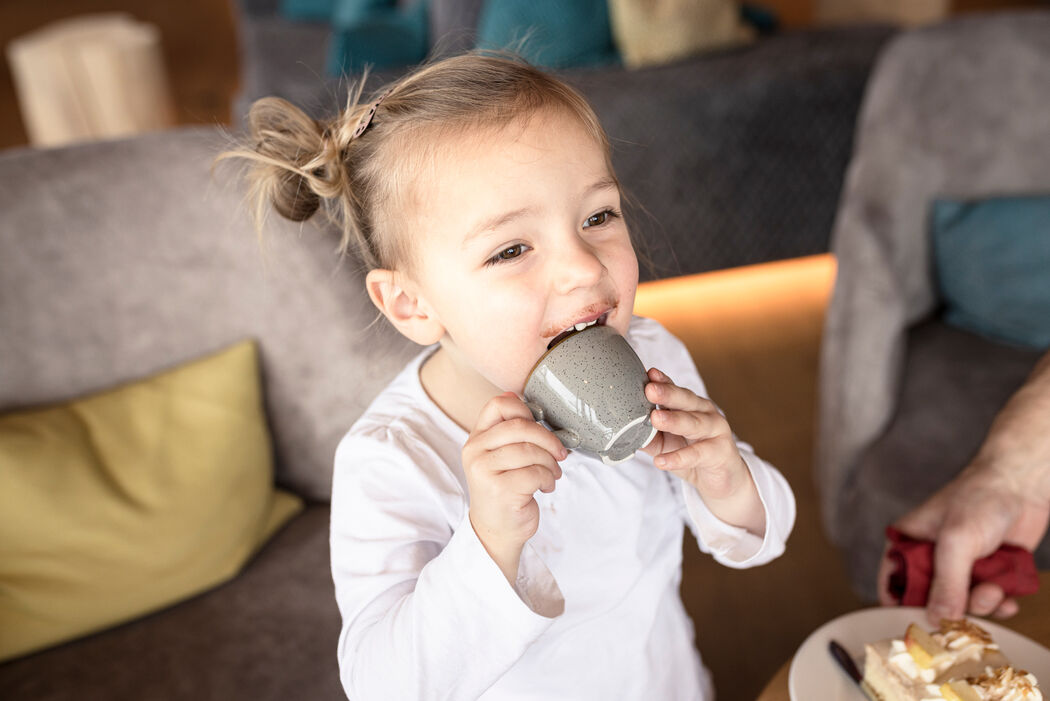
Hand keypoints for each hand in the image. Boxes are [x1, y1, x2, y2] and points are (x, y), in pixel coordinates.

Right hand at [463, 392, 566, 583]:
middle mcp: (475, 452)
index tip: (539, 426)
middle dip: (547, 439)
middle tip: (560, 454)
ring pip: (530, 451)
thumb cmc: (505, 489)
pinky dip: (548, 478)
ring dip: (550, 462)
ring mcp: (485, 471)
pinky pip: (535, 473)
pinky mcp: (500, 490)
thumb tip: (515, 395)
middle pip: (520, 426)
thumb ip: (508, 430)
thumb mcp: (500, 456)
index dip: (525, 410)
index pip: (498, 405)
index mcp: (476, 438)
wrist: (496, 529)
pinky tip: (546, 486)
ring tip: (552, 473)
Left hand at [642, 367, 763, 533]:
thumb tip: (619, 430)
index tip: (648, 373)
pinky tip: (661, 461)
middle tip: (650, 390)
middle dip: (668, 394)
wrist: (722, 478)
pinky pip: (697, 454)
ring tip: (655, 419)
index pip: (675, 389)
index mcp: (690, 405)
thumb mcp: (664, 443)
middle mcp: (704, 412)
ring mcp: (715, 430)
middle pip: (685, 400)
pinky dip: (679, 458)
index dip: (663, 381)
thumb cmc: (691, 453)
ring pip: (694, 423)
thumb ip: (646, 434)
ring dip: (674, 420)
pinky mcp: (720, 452)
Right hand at [877, 460, 1049, 622]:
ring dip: (981, 604)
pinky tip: (1006, 595)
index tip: (923, 622)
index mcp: (907, 544)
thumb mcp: (955, 542)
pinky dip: (999, 604)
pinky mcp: (986, 572)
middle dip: (953, 608)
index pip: (892, 583)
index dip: (903, 605)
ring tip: (994, 588)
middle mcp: (930, 557)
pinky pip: (987, 602)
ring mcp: (960, 566)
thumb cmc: (980, 497)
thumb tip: (939, 620)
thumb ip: (945, 584)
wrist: (1023, 486)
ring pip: (962, 605)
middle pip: (930, 601)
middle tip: (970, 599)